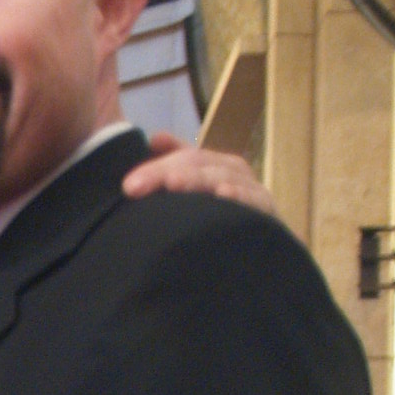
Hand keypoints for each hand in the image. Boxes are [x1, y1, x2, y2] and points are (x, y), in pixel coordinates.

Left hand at [124, 135, 277, 222]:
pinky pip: (253, 200)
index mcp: (214, 166)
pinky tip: (223, 194)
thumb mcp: (195, 194)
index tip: (127, 185)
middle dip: (164, 172)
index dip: (155, 166)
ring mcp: (251, 190)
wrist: (261, 255)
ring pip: (223, 176)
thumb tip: (155, 138)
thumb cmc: (222, 222)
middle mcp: (233, 172)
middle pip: (198, 163)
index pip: (182, 157)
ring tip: (173, 183)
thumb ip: (174, 167)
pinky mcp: (267, 211)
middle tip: (134, 186)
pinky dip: (238, 196)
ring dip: (197, 179)